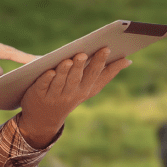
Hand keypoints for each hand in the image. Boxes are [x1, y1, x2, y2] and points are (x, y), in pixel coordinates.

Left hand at [16, 48, 131, 148]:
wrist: (45, 118)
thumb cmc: (71, 94)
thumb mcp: (90, 87)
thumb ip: (107, 73)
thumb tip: (128, 60)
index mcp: (85, 89)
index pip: (95, 75)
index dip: (100, 62)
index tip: (106, 48)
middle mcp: (71, 93)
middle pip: (77, 79)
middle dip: (81, 66)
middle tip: (82, 53)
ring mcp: (54, 95)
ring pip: (60, 82)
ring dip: (64, 71)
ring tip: (68, 60)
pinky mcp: (38, 94)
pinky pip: (43, 86)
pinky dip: (46, 79)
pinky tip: (49, 71)